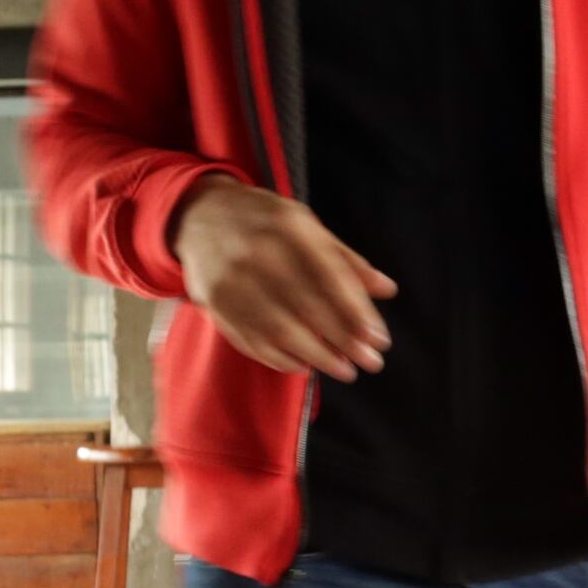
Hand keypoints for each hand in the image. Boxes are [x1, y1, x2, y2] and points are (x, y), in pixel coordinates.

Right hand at [171, 180, 394, 378]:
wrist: (199, 216)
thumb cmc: (265, 222)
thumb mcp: (306, 225)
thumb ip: (345, 259)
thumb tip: (387, 290)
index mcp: (288, 227)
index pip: (330, 276)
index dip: (357, 311)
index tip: (379, 338)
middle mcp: (258, 254)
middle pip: (308, 307)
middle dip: (344, 340)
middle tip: (371, 362)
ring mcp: (233, 282)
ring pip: (281, 330)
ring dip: (318, 356)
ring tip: (346, 371)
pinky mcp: (216, 305)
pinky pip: (253, 341)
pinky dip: (282, 359)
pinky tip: (306, 367)